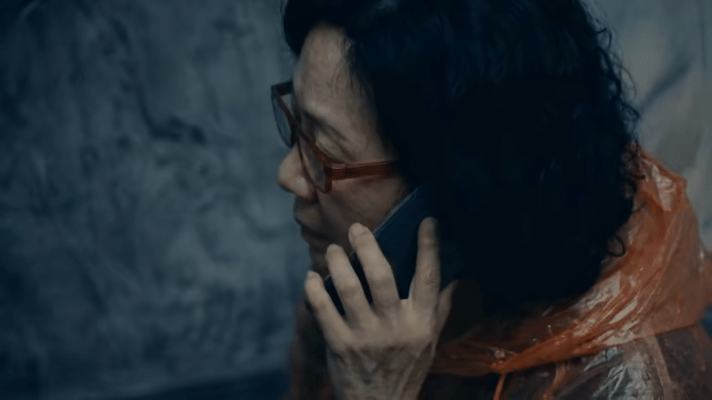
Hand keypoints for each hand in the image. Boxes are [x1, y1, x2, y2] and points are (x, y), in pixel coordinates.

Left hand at [304, 218, 457, 399]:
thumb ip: (441, 310)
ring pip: (348, 287)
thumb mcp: (430, 343)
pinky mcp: (340, 346)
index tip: (428, 220)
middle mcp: (395, 327)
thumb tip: (457, 279)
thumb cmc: (406, 371)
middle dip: (367, 245)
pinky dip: (314, 289)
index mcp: (421, 323)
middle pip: (381, 275)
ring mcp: (366, 337)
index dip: (430, 246)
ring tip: (333, 251)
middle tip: (356, 229)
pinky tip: (312, 277)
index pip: (429, 277)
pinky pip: (322, 309)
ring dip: (338, 262)